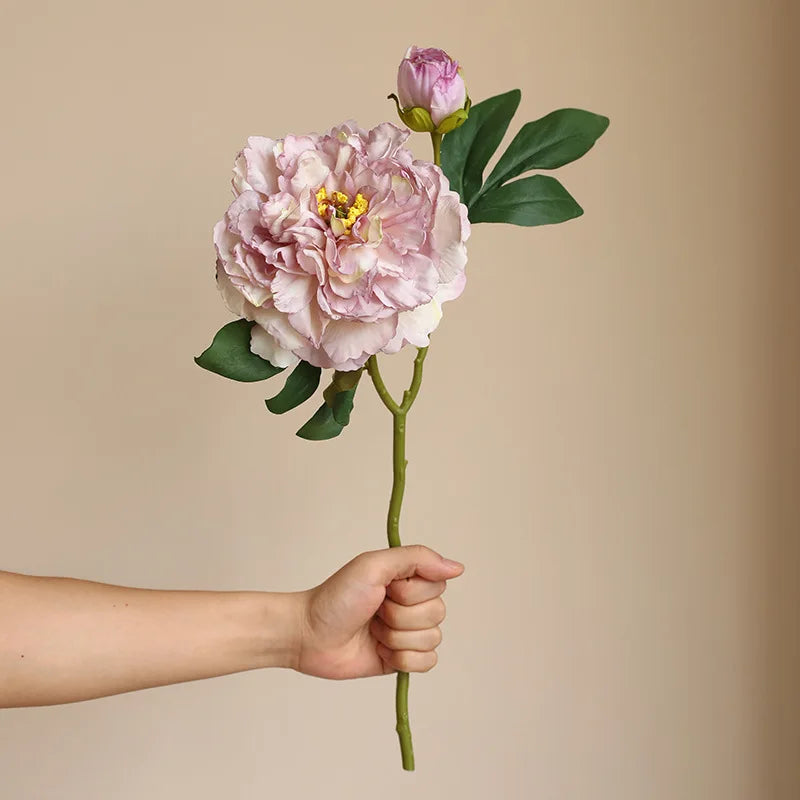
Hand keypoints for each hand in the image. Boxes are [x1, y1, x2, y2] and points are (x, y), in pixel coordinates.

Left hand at [296, 545, 464, 679]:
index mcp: (408, 578)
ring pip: (432, 639)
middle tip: (374, 611)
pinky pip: (427, 662)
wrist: (310, 635)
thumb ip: (417, 558)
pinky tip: (380, 650)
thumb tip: (457, 568)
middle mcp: (412, 603)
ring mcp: (408, 632)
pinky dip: (402, 659)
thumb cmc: (336, 597)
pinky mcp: (402, 659)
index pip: (437, 586)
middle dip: (400, 616)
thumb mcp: (373, 565)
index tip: (385, 589)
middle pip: (437, 614)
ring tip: (373, 631)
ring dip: (397, 637)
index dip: (411, 592)